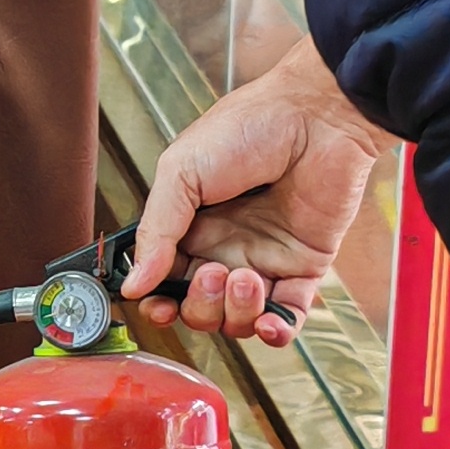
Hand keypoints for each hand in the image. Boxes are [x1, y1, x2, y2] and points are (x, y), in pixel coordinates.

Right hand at [125, 44, 387, 344]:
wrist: (317, 117)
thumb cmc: (248, 127)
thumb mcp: (182, 170)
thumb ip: (157, 229)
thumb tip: (132, 283)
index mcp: (190, 225)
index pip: (164, 280)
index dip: (158, 300)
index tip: (156, 305)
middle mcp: (224, 246)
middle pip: (198, 308)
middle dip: (200, 305)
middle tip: (213, 274)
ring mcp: (265, 259)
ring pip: (239, 319)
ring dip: (237, 312)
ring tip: (246, 277)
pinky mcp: (304, 267)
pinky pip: (289, 317)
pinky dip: (277, 331)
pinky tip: (269, 323)